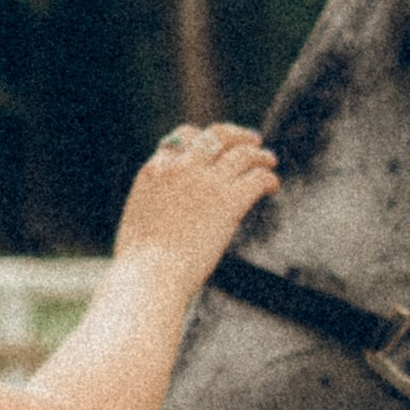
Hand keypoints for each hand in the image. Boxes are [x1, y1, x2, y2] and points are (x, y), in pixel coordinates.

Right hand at [114, 121, 279, 291]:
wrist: (150, 274)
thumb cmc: (139, 261)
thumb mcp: (137, 218)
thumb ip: (156, 202)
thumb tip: (166, 211)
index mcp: (156, 170)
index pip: (184, 137)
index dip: (203, 138)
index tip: (215, 146)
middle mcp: (183, 168)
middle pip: (216, 135)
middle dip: (236, 134)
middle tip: (251, 140)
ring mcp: (207, 182)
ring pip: (243, 153)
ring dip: (259, 155)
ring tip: (269, 160)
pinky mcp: (230, 201)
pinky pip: (257, 178)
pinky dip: (268, 179)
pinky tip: (272, 187)